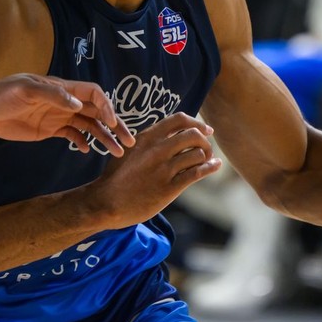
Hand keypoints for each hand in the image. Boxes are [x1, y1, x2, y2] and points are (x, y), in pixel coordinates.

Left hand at [0, 74, 135, 154]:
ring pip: (88, 126)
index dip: (106, 106)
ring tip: (117, 151)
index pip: (93, 94)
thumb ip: (53, 96)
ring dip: (104, 137)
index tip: (113, 122)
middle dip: (115, 124)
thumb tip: (79, 105)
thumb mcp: (26, 90)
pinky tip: (88, 151)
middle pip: (96, 111)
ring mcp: (57, 116)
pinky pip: (72, 135)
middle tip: (129, 141)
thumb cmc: (1, 95)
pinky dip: (82, 142)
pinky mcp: (48, 130)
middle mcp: (64, 101)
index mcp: (61, 88)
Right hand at [83, 113, 221, 229]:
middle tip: (206, 149)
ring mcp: (163, 169)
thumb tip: (172, 134)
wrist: (106, 201)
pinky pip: (197, 173)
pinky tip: (214, 166)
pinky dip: (210, 167)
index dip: (197, 123)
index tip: (205, 129)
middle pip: (193, 135)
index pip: (179, 120)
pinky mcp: (169, 188)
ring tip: (207, 161)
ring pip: (197, 153)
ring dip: (207, 156)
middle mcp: (156, 150)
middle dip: (205, 141)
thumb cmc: (117, 177)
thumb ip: (149, 141)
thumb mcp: (129, 150)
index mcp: (147, 137)